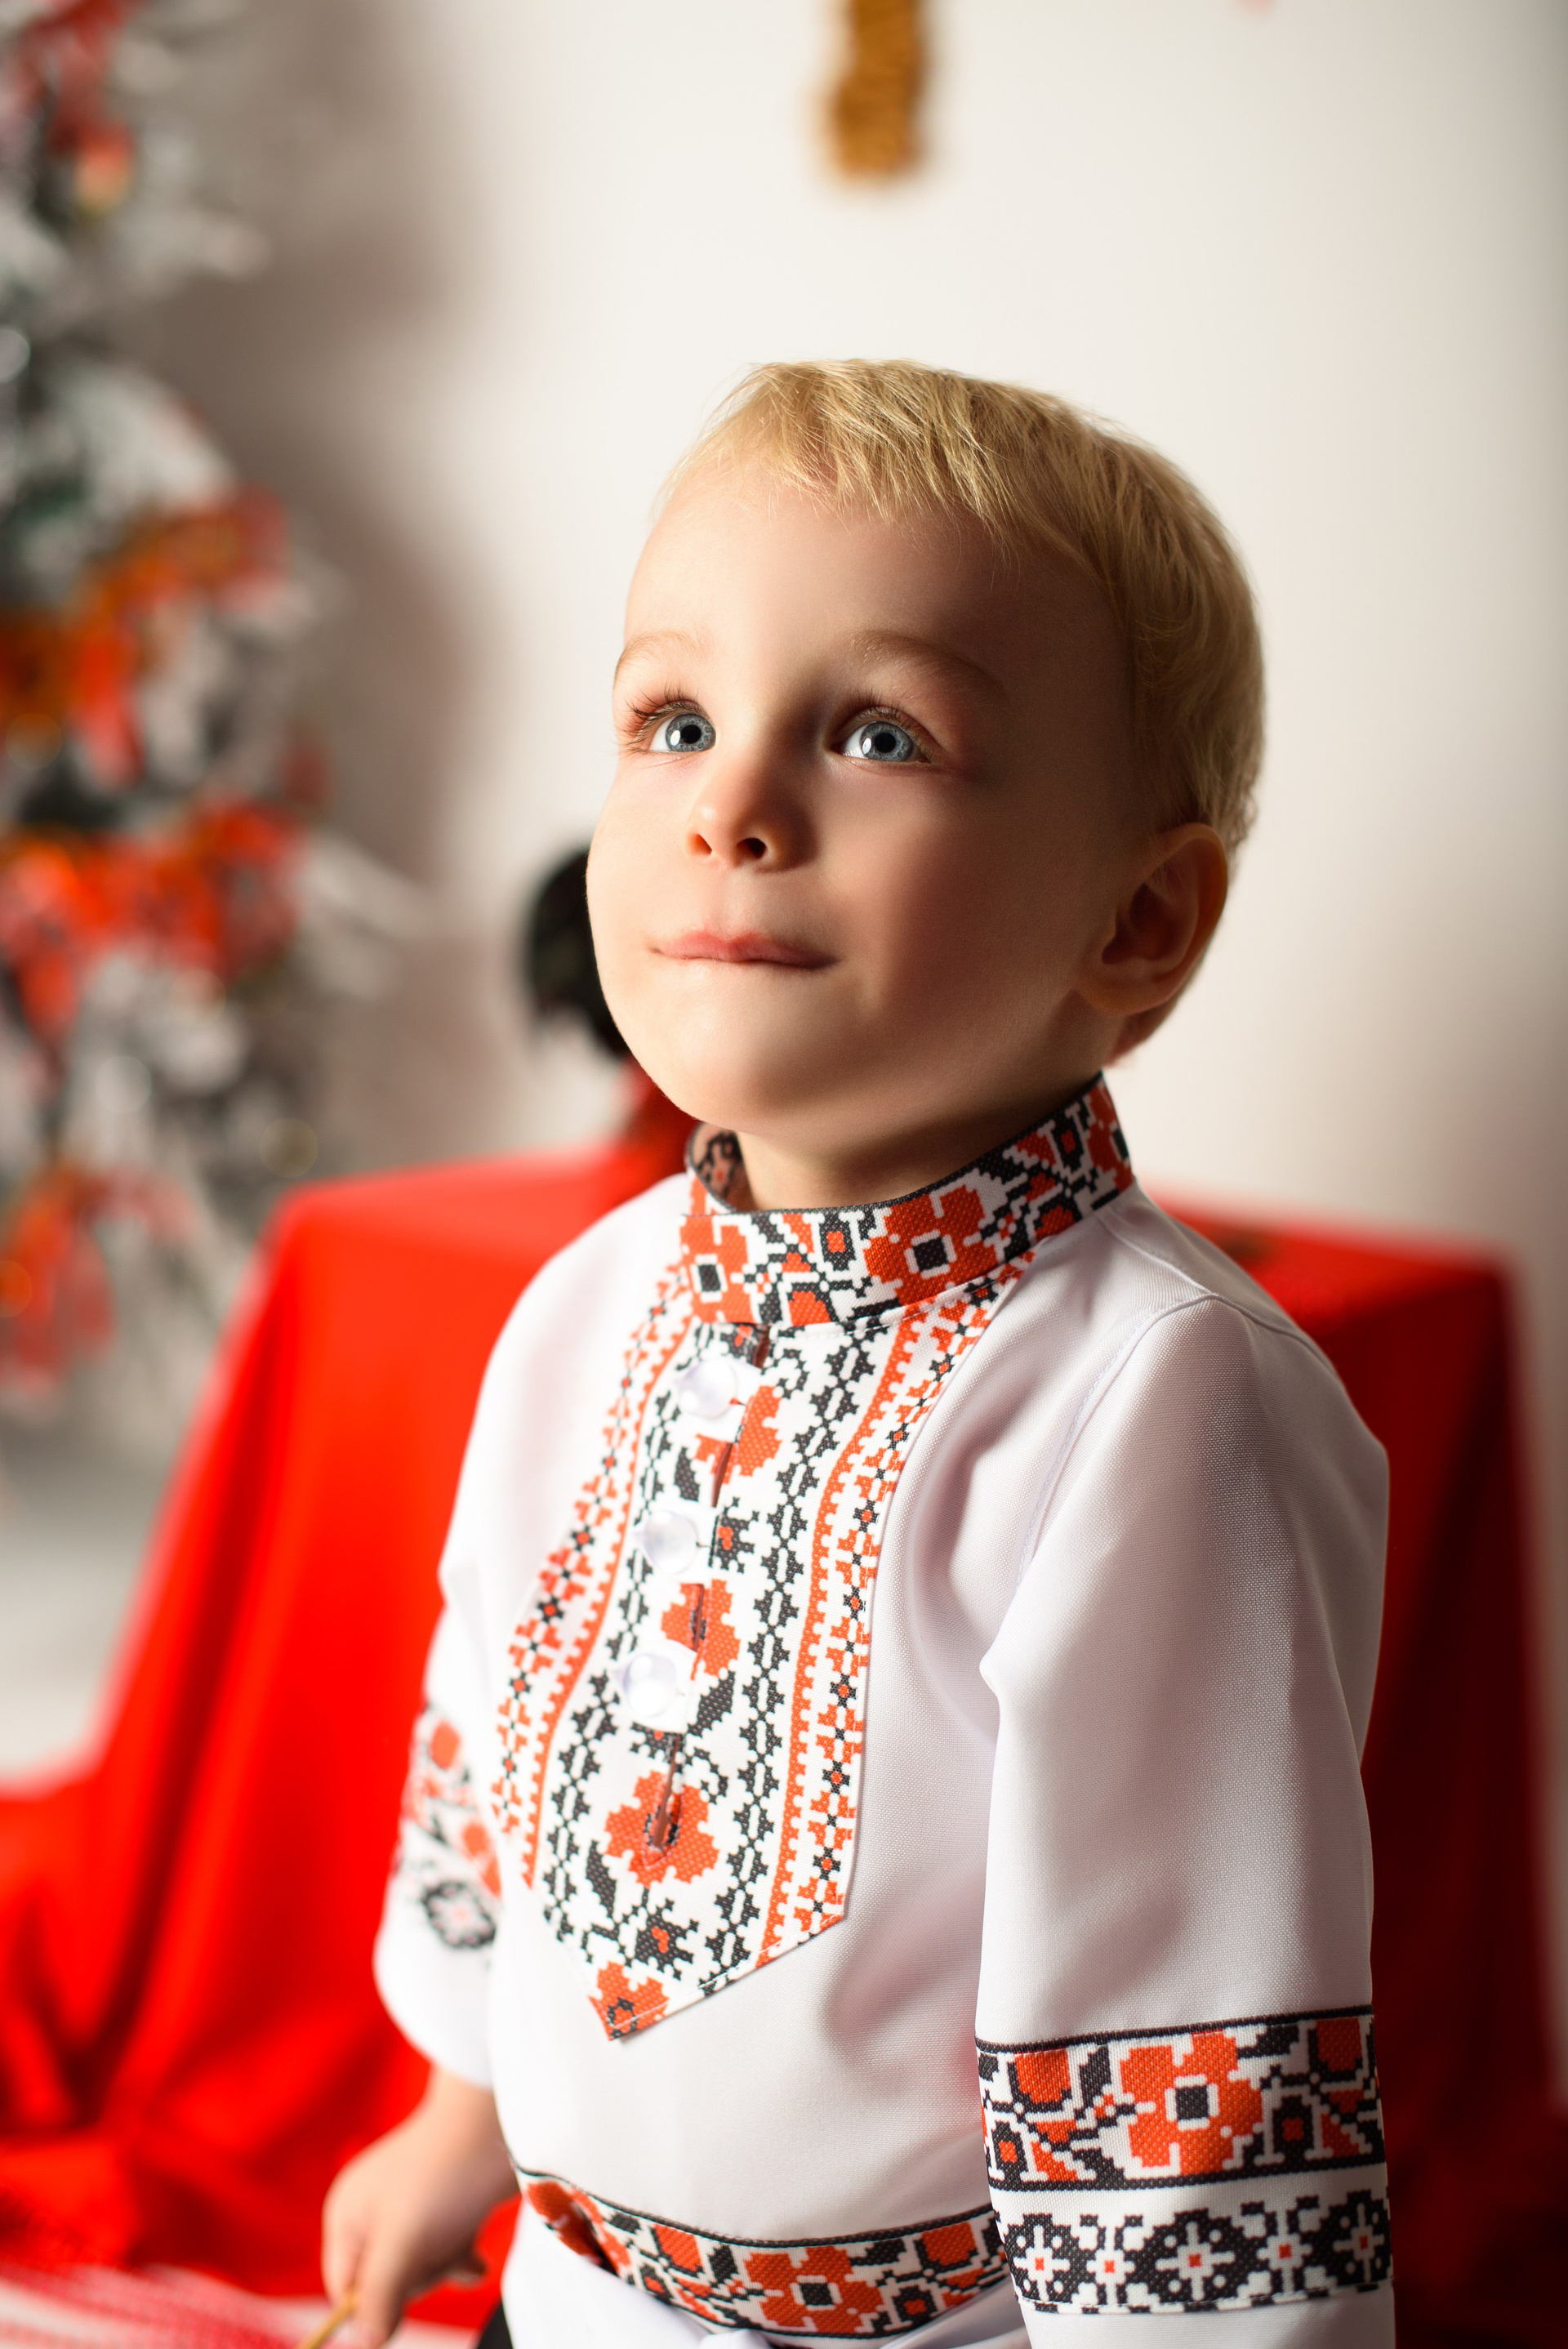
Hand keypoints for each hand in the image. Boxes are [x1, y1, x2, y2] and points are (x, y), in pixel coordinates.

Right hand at [322, 2069, 515, 2346]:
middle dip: (417, 2278)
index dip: (372, 2305)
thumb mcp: (402, 2243)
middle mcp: (374, 2215)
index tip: (402, 2299)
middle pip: (386, 2286)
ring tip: (458, 2236)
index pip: (346, 2290)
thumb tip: (367, 2343)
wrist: (498, 2119)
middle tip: (433, 2249)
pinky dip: (462, 2258)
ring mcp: (411, 2213)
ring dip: (444, 2266)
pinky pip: (447, 2257)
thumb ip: (379, 2297)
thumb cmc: (443, 2176)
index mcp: (348, 2216)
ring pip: (421, 2274)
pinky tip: (475, 2255)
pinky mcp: (445, 2211)